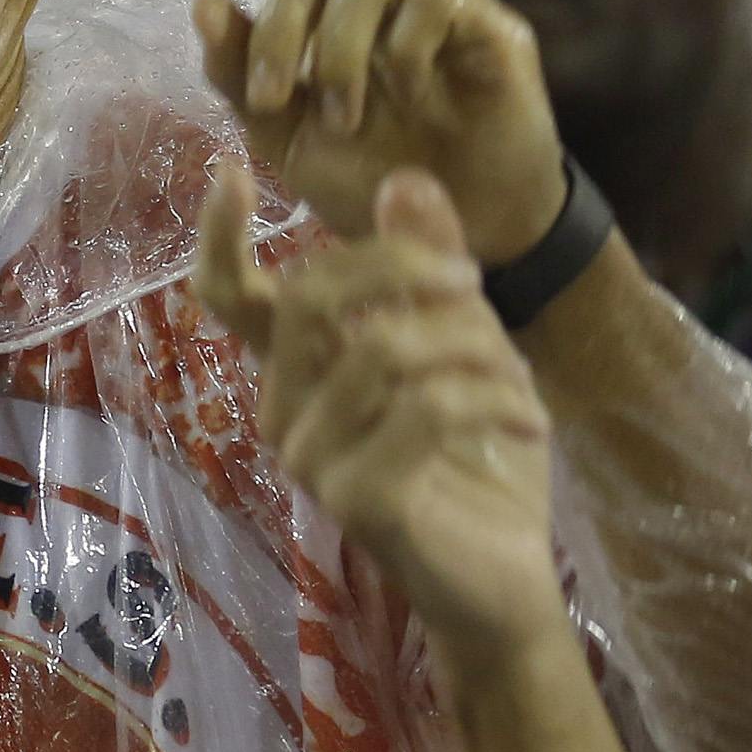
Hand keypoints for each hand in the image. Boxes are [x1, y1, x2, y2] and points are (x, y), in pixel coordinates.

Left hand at [194, 0, 567, 263]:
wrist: (454, 229)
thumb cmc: (369, 175)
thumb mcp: (285, 135)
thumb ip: (241, 74)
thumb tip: (204, 2)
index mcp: (327, 2)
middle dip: (280, 22)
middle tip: (272, 98)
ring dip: (340, 51)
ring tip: (346, 117)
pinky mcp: (486, 19)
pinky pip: (432, 2)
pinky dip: (406, 54)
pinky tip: (414, 96)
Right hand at [194, 159, 565, 665]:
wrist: (508, 582)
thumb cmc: (479, 463)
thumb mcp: (468, 345)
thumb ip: (431, 267)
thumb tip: (403, 181)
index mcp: (297, 375)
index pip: (231, 300)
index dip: (221, 236)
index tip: (230, 169)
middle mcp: (285, 415)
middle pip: (312, 297)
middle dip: (399, 266)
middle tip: (472, 278)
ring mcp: (314, 462)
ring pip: (382, 350)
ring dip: (470, 345)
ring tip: (517, 373)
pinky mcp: (359, 499)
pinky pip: (423, 409)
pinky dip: (491, 399)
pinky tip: (530, 419)